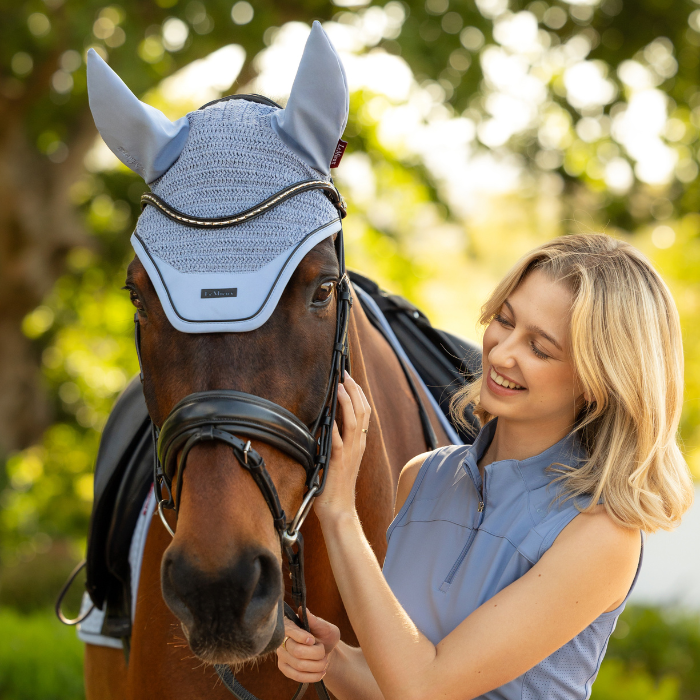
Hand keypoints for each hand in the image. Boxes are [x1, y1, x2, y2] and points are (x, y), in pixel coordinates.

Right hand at [277, 609, 340, 682]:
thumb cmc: (324, 635)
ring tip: (324, 661)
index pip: (289, 631)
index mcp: (290, 624)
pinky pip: (297, 676)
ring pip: (298, 665)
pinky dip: (312, 676)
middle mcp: (282, 639)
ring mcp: (281, 654)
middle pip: (297, 651)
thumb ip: (315, 620)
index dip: (300, 636)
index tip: (312, 640)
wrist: (326, 651)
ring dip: (317, 666)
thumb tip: (304, 610)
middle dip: (316, 653)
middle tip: (323, 650)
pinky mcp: (284, 668)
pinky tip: (321, 672)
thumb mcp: (325, 627)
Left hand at [315, 374, 370, 521]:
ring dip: (347, 402)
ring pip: (354, 422)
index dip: (358, 393)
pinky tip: (329, 417)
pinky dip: (335, 427)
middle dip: (354, 390)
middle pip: (362, 411)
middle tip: (345, 374)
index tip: (349, 378)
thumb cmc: (335, 485)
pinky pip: (338, 441)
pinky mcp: (338, 462)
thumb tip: (327, 421)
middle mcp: (357, 445)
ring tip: (340, 387)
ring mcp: (350, 453)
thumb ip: (337, 440)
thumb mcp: (339, 457)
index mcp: (359, 443)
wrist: (339, 509)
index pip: (364, 412)